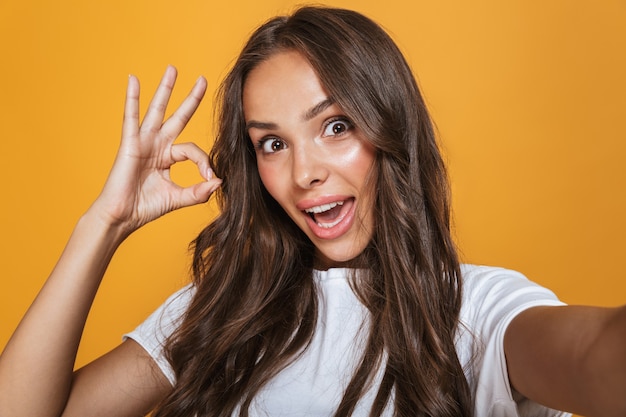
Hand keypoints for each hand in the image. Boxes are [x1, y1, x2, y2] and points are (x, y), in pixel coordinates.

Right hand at [90, 66, 221, 234]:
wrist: (123, 217)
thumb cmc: (146, 207)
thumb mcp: (178, 198)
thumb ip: (199, 191)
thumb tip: (220, 182)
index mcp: (169, 157)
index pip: (193, 150)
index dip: (205, 162)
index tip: (211, 177)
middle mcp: (158, 145)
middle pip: (178, 117)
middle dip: (191, 99)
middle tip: (202, 79)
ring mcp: (144, 142)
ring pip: (158, 110)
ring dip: (165, 89)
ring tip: (173, 69)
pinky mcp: (130, 143)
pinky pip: (131, 117)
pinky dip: (132, 98)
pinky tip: (133, 80)